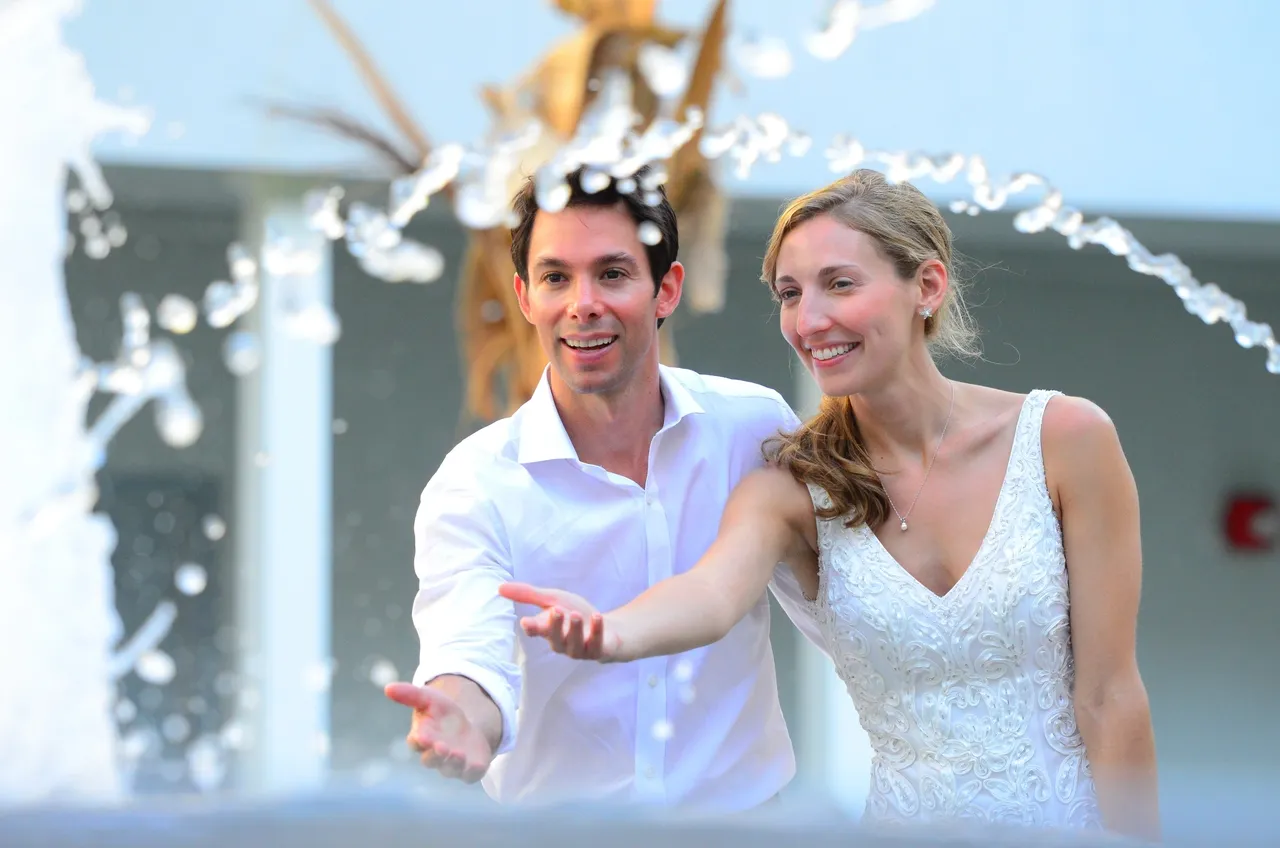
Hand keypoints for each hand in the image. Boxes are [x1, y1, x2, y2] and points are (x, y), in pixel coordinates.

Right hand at [384, 682, 493, 782]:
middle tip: (441, 746)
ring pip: (450, 768)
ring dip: (454, 762)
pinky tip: (477, 766)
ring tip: (458, 753)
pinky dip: (473, 771)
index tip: (421, 735)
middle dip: (435, 754)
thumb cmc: (442, 713)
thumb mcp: (429, 699)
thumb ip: (410, 694)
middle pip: (431, 759)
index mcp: (422, 738)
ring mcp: (453, 763)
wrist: (468, 724)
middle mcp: (435, 755)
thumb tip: (388, 688)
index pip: (416, 742)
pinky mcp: (470, 769)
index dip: (418, 740)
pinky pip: (471, 774)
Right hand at [498, 581, 622, 661]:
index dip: (532, 628)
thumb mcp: (553, 599)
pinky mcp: (598, 651)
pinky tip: (597, 617)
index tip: (526, 622)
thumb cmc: (575, 612)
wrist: (607, 627)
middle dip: (555, 625)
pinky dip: (596, 631)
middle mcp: (562, 643)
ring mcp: (580, 650)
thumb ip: (528, 595)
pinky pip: (596, 644)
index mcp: (548, 631)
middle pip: (554, 638)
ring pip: (574, 645)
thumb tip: (499, 587)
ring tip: (575, 615)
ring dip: (574, 629)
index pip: (536, 631)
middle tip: (556, 610)